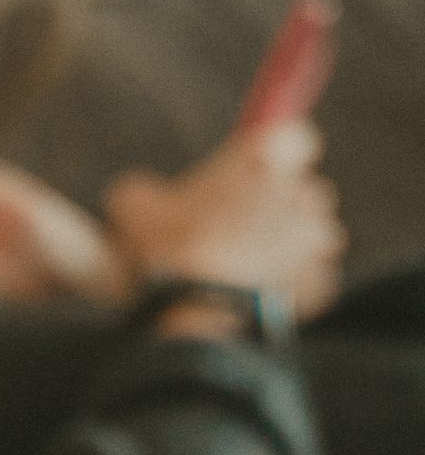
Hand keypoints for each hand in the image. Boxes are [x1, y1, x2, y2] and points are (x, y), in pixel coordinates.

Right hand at [104, 121, 342, 321]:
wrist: (195, 315)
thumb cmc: (166, 250)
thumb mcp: (131, 208)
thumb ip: (142, 191)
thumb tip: (137, 195)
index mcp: (265, 161)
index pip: (296, 139)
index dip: (277, 156)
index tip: (255, 174)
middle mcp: (303, 192)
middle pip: (303, 191)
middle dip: (277, 208)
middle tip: (235, 232)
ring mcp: (318, 239)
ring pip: (311, 236)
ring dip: (287, 248)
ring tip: (246, 272)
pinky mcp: (323, 283)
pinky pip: (313, 279)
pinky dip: (292, 287)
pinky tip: (258, 299)